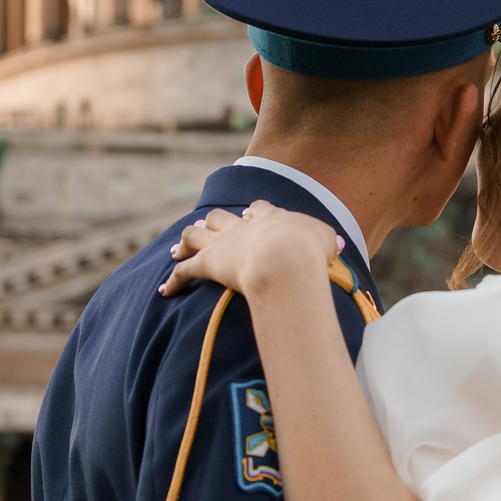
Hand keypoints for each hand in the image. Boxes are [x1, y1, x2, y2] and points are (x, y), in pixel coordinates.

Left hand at [159, 201, 343, 299]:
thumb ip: (328, 241)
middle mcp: (242, 227)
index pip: (259, 209)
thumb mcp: (327, 241)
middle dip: (214, 222)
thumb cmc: (309, 250)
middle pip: (221, 218)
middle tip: (208, 226)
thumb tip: (337, 246)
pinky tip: (163, 291)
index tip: (249, 214)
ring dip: (186, 241)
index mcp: (271, 218)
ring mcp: (222, 244)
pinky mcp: (208, 264)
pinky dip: (171, 281)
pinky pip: (183, 272)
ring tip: (177, 248)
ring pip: (196, 236)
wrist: (285, 259)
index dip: (253, 213)